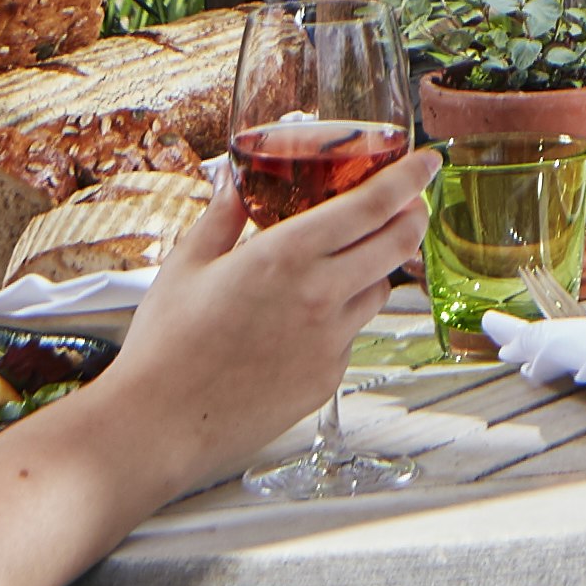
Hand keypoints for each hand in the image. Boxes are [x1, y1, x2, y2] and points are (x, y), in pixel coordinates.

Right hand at [111, 140, 419, 471]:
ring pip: (379, 291)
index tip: (426, 161)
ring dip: (374, 269)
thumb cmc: (165, 345)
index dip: (409, 177)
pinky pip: (350, 335)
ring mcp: (329, 342)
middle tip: (407, 204)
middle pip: (398, 244)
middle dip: (412, 216)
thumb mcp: (186, 265)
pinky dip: (340, 318)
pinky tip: (301, 322)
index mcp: (287, 256)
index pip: (373, 205)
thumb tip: (234, 182)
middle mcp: (320, 296)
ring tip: (340, 264)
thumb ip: (222, 217)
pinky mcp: (326, 379)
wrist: (159, 425)